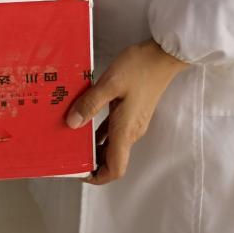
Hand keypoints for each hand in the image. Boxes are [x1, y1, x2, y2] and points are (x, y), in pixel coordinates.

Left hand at [66, 38, 188, 184]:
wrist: (164, 55)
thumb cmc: (139, 68)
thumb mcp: (110, 83)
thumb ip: (90, 104)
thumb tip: (72, 124)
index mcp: (126, 130)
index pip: (115, 169)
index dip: (97, 176)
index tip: (79, 171)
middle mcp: (131, 131)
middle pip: (112, 160)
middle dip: (91, 162)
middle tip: (69, 154)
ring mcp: (133, 122)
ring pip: (112, 145)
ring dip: (94, 147)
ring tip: (72, 138)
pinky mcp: (133, 112)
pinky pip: (115, 130)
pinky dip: (100, 132)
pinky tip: (86, 121)